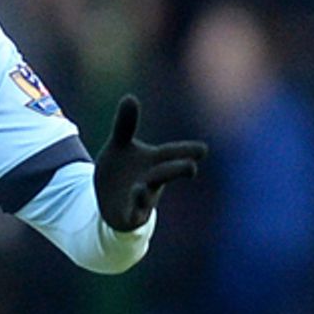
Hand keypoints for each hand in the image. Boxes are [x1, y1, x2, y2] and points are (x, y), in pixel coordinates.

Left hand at [92, 95, 206, 231]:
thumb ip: (125, 124)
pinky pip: (133, 214)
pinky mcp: (129, 215)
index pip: (171, 153)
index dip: (186, 150)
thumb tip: (130, 97)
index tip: (203, 150)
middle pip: (166, 173)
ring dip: (146, 192)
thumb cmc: (121, 170)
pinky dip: (133, 207)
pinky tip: (129, 201)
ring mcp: (142, 199)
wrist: (110, 202)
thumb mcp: (119, 145)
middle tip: (191, 167)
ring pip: (148, 196)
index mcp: (153, 161)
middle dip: (177, 169)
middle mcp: (152, 180)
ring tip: (140, 186)